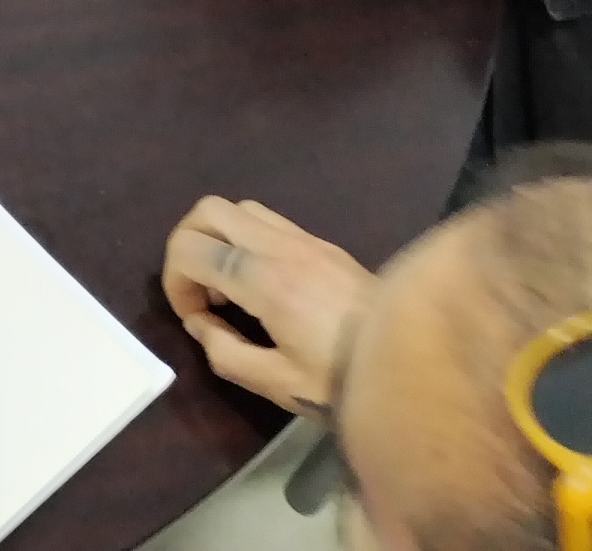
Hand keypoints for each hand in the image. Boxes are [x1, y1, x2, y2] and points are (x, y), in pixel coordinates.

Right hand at [162, 196, 374, 414]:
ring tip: (228, 285)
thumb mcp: (277, 384)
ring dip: (217, 237)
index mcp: (265, 280)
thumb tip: (201, 324)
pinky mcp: (324, 244)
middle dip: (186, 244)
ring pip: (238, 208)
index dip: (174, 282)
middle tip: (196, 289)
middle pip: (208, 210)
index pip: (191, 249)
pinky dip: (245, 239)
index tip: (191, 317)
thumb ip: (225, 353)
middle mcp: (282, 246)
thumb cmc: (341, 381)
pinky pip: (268, 220)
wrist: (417, 370)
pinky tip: (260, 281)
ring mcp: (306, 240)